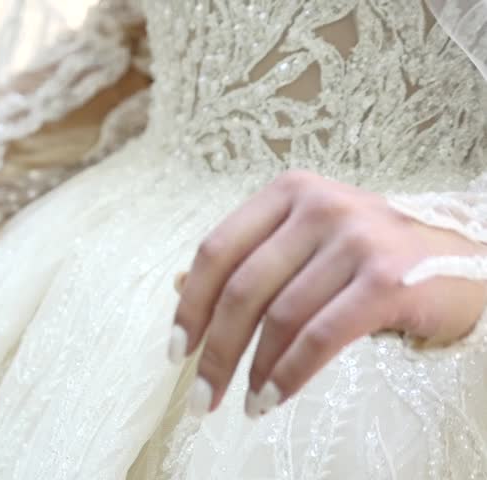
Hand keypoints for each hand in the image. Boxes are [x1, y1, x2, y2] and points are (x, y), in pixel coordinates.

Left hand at [170, 170, 486, 417]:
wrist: (468, 259)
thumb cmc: (374, 255)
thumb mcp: (307, 241)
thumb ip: (250, 259)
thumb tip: (178, 288)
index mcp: (289, 192)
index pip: (216, 250)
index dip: (189, 304)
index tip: (176, 349)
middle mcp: (319, 206)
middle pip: (241, 288)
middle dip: (214, 351)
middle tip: (201, 395)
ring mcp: (356, 239)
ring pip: (279, 316)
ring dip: (252, 370)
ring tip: (244, 403)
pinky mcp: (387, 279)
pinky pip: (320, 337)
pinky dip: (289, 374)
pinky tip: (273, 397)